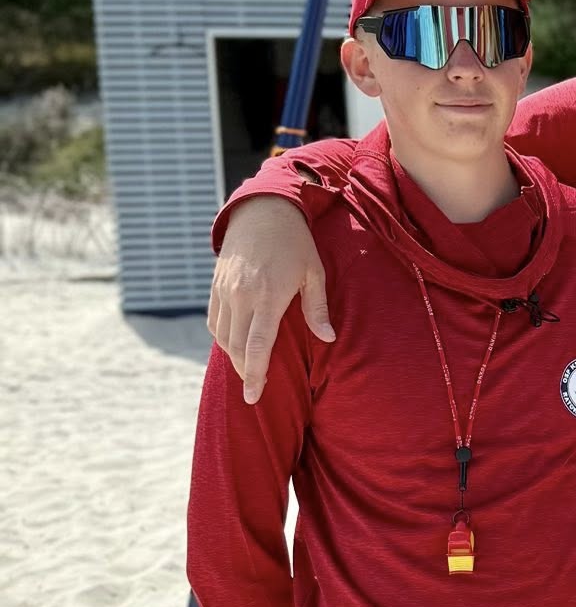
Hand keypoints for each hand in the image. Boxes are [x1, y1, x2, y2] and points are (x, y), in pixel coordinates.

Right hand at [208, 197, 330, 402]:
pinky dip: (223, 337)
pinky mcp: (216, 286)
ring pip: (223, 336)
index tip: (254, 396)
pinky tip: (235, 345)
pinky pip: (215, 321)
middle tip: (253, 392)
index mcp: (269, 295)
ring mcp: (225, 291)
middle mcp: (242, 296)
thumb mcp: (314, 272)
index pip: (258, 345)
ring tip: (248, 370)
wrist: (262, 211)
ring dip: (234, 356)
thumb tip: (329, 338)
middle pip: (237, 346)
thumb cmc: (296, 242)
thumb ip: (318, 308)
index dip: (256, 373)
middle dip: (245, 372)